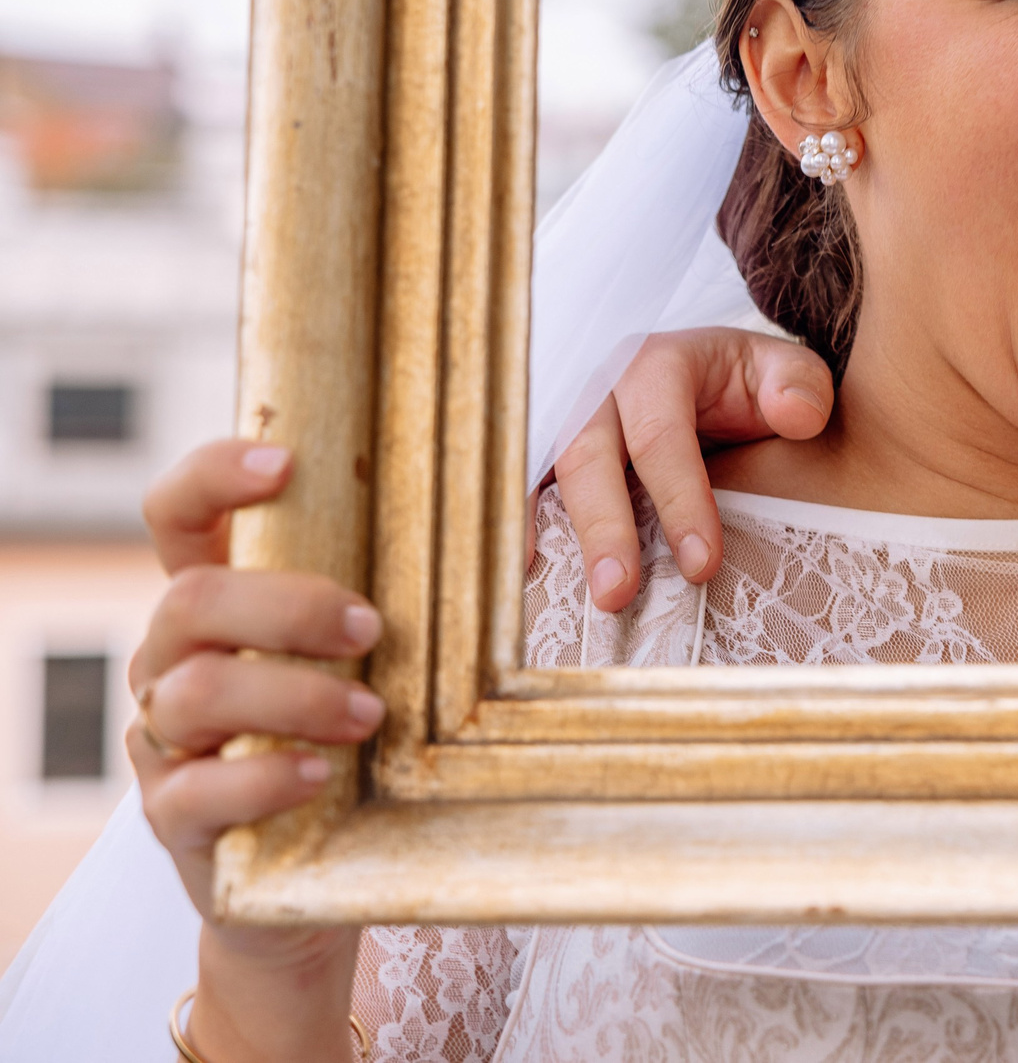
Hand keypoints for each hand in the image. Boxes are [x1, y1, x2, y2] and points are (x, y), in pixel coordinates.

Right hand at [133, 443, 380, 1058]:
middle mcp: (174, 662)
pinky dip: (265, 778)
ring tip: (370, 716)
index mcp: (219, 605)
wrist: (312, 881)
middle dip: (286, 605)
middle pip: (189, 601)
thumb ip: (407, 597)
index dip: (213, 477)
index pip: (177, 516)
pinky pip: (194, 791)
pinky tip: (321, 776)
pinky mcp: (175, 820)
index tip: (285, 463)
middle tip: (370, 629)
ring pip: (190, 693)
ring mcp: (166, 743)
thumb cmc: (354, 745)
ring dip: (293, 696)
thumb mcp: (375, 662)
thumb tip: (525, 538)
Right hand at [547, 327, 832, 609]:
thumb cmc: (747, 383)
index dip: (679, 499)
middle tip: (619, 593)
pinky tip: (522, 573)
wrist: (713, 378)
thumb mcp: (784, 371)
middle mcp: (601, 389)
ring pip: (549, 475)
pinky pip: (527, 488)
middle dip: (604, 528)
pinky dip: (520, 526)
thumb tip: (798, 414)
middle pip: (588, 455)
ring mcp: (569, 421)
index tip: (702, 564)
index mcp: (658, 365)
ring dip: (560, 537)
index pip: (660, 434)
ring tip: (579, 596)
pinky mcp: (552, 454)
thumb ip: (801, 386)